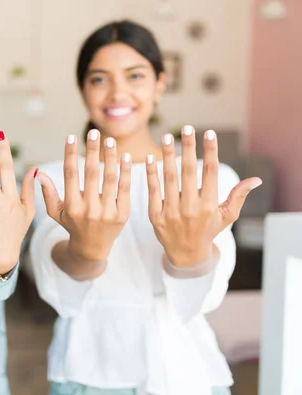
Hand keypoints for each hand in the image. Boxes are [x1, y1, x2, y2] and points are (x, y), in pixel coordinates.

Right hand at [37, 129, 131, 261]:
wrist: (92, 248)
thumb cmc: (72, 225)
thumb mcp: (55, 212)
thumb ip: (48, 192)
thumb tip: (38, 172)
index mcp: (72, 206)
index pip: (70, 175)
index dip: (70, 155)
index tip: (71, 137)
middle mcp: (89, 209)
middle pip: (91, 174)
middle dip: (92, 151)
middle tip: (94, 132)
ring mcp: (107, 212)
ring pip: (109, 179)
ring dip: (110, 157)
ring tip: (110, 140)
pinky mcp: (122, 214)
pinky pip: (124, 189)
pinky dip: (125, 172)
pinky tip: (125, 157)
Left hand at [146, 126, 261, 267]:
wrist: (186, 254)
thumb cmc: (208, 230)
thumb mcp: (226, 216)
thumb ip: (238, 196)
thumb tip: (255, 179)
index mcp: (209, 205)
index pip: (210, 173)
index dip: (210, 152)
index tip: (209, 133)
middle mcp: (189, 208)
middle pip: (188, 172)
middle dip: (187, 148)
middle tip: (186, 128)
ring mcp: (171, 212)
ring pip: (168, 178)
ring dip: (168, 156)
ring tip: (167, 137)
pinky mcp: (155, 216)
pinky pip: (152, 191)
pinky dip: (151, 174)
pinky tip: (151, 158)